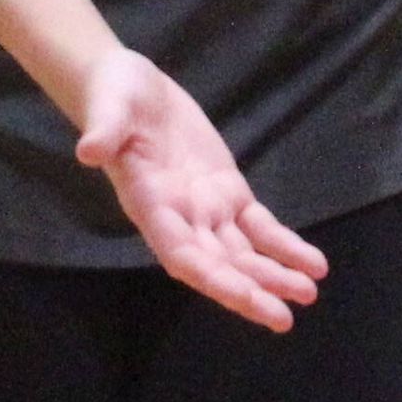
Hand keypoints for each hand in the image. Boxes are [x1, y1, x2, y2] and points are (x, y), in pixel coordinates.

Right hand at [73, 46, 330, 328]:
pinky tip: (313, 264)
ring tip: (308, 294)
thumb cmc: (113, 96)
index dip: (211, 276)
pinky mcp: (226, 190)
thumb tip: (88, 151)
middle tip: (283, 317)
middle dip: (249, 290)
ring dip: (273, 275)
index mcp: (149, 205)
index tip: (242, 296)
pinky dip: (285, 245)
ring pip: (242, 252)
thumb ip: (103, 132)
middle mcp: (179, 217)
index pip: (181, 253)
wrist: (127, 84)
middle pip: (216, 264)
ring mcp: (205, 207)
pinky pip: (259, 226)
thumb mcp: (108, 108)